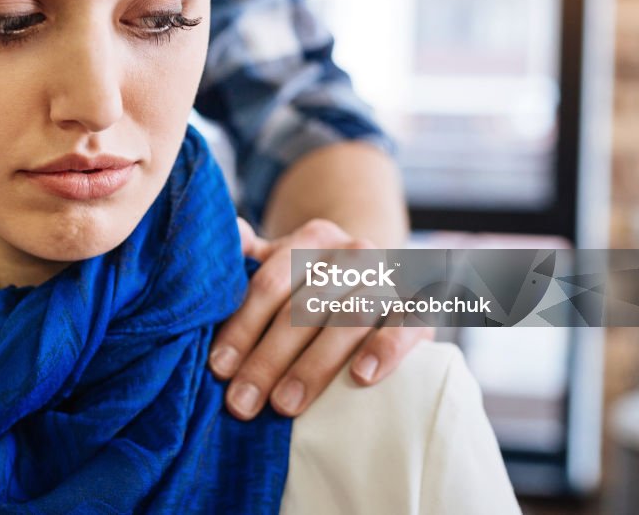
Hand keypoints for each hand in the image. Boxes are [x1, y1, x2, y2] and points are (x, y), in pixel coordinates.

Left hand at [210, 218, 433, 419]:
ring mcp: (389, 277)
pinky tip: (360, 378)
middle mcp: (352, 252)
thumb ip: (250, 255)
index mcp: (312, 239)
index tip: (218, 369)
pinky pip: (405, 326)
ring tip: (284, 404)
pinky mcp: (420, 306)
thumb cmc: (317, 280)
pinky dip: (384, 350)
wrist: (382, 275)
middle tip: (242, 402)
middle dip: (267, 359)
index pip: (269, 284)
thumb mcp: (282, 262)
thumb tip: (231, 232)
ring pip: (348, 318)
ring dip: (313, 365)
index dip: (242, 328)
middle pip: (303, 307)